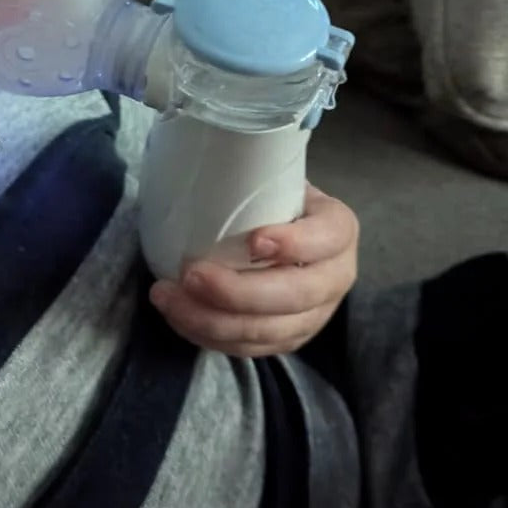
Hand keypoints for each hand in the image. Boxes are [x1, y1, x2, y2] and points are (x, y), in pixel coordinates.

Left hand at [149, 185, 358, 357]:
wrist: (286, 232)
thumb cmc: (273, 201)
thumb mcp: (277, 180)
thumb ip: (258, 174)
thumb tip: (205, 158)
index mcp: (339, 230)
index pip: (327, 238)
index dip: (295, 244)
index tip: (254, 239)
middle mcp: (336, 277)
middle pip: (295, 296)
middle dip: (238, 292)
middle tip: (190, 275)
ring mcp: (316, 315)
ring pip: (270, 331)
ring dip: (213, 321)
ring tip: (168, 298)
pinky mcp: (290, 339)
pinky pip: (252, 349)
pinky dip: (212, 337)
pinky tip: (179, 317)